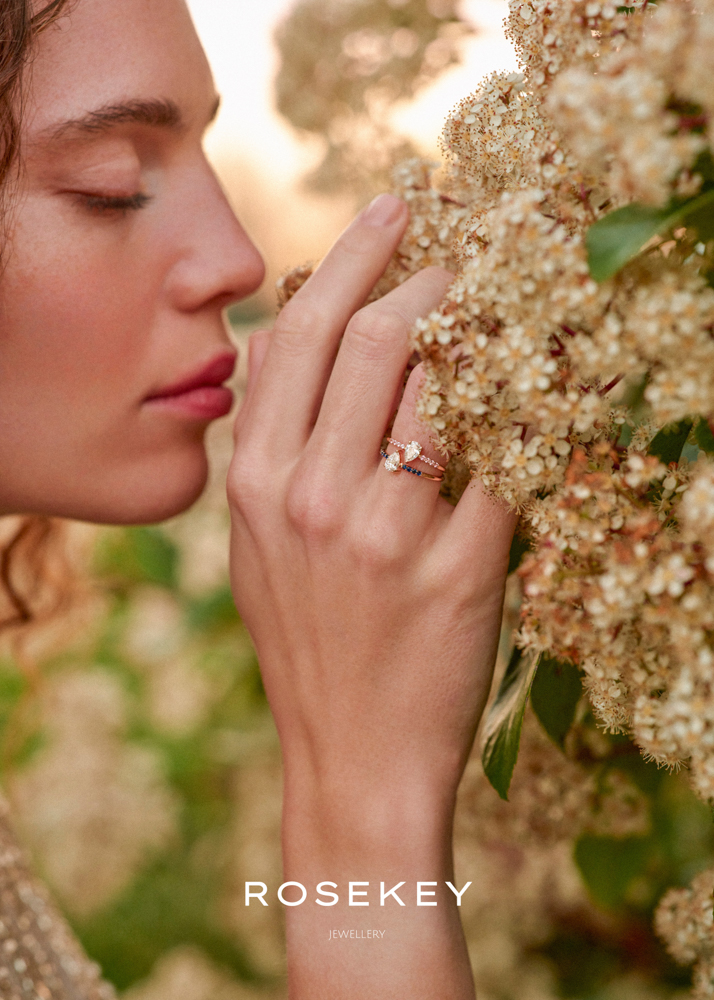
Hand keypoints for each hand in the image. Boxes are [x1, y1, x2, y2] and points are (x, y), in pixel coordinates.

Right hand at [228, 194, 514, 998]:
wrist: (353, 756)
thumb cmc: (308, 643)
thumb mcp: (259, 544)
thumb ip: (270, 440)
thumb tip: (286, 334)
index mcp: (261, 484)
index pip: (306, 335)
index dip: (354, 257)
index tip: (394, 209)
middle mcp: (318, 497)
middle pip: (378, 341)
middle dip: (430, 279)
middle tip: (464, 258)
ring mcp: (390, 533)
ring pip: (449, 385)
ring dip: (486, 334)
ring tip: (507, 314)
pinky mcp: (464, 568)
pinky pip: (506, 459)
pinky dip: (530, 413)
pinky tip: (545, 390)